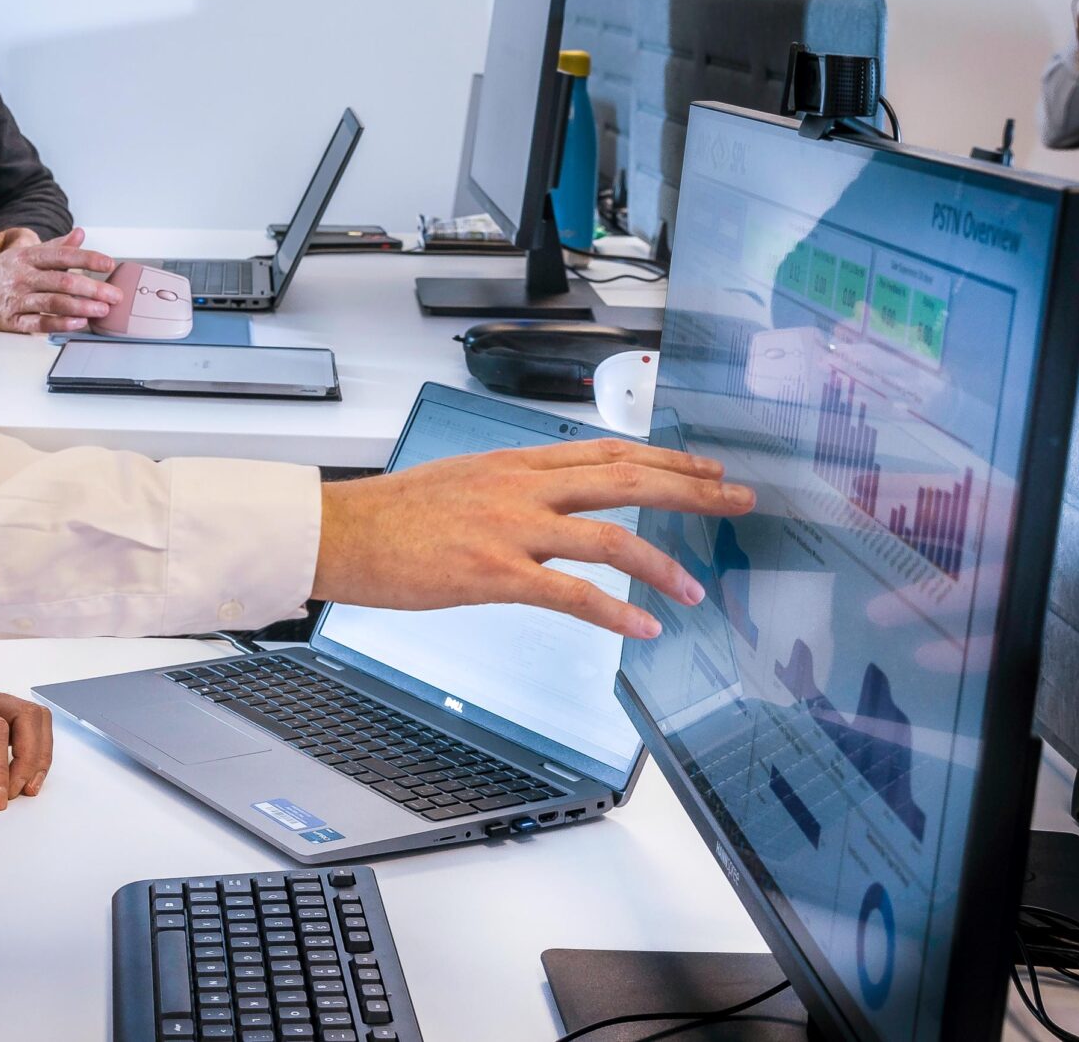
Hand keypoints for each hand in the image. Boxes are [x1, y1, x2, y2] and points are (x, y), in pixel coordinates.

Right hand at [0, 227, 121, 334]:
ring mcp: (16, 299)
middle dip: (92, 288)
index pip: (62, 255)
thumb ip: (55, 246)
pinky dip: (60, 324)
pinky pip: (39, 323)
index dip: (87, 259)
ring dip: (81, 307)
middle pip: (62, 281)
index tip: (108, 264)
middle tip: (114, 295)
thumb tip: (80, 234)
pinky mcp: (12, 321)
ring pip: (53, 303)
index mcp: (27, 257)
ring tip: (102, 310)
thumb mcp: (24, 252)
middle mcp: (22, 277)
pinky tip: (78, 323)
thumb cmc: (2, 273)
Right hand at [310, 440, 753, 638]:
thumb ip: (510, 487)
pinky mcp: (495, 572)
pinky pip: (570, 594)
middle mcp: (522, 487)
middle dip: (691, 490)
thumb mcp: (461, 479)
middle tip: (738, 500)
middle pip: (626, 479)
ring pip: (609, 536)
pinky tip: (644, 626)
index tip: (706, 466)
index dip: (666, 457)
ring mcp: (511, 528)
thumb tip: (547, 502)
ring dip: (662, 561)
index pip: (608, 451)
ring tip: (697, 584)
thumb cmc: (390, 514)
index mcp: (515, 462)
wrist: (340, 532)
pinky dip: (615, 612)